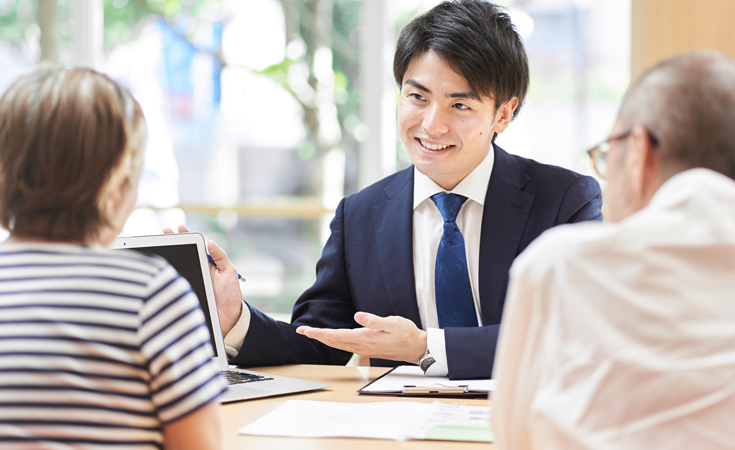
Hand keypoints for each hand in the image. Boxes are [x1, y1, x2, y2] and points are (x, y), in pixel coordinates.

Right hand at [163, 225, 242, 335]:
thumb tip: (211, 242)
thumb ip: (221, 257)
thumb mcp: (229, 272)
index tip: (178, 228)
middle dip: (172, 241)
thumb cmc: (231, 295)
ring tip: (160, 244)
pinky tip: (159, 267)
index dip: (186, 237)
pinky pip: (174, 283)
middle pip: (182, 253)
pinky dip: (166, 275)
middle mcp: (196, 271)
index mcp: (207, 264)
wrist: (228, 318)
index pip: (195, 247)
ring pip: (176, 267)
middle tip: (164, 231)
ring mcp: (190, 281)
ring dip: (167, 256)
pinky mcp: (185, 292)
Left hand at [296, 312, 426, 363]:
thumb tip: (358, 316)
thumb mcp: (392, 322)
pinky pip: (345, 346)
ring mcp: (363, 349)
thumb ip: (374, 320)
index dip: (319, 333)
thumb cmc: (405, 333)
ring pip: (338, 344)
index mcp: (364, 338)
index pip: (336, 335)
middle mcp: (361, 346)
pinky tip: (332, 339)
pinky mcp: (366, 349)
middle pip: (333, 341)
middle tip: (301, 330)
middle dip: (316, 336)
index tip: (305, 330)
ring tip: (312, 333)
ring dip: (324, 338)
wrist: (416, 348)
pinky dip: (335, 341)